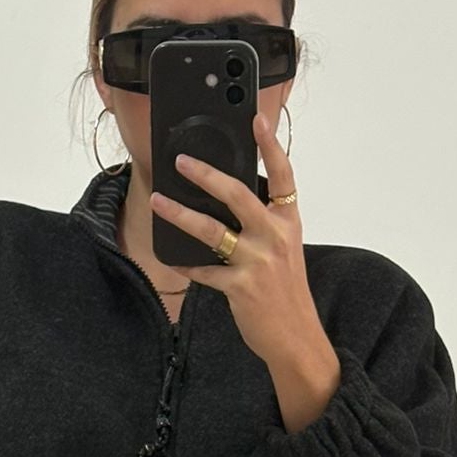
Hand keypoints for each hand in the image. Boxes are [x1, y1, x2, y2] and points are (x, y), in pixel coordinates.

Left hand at [149, 111, 340, 425]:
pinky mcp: (240, 287)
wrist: (297, 337)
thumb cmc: (287, 291)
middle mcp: (275, 237)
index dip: (270, 146)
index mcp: (288, 222)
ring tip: (159, 202)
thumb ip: (265, 223)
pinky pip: (204, 270)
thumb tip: (228, 199)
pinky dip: (185, 263)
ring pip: (212, 230)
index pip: (283, 176)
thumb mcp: (285, 249)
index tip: (256, 119)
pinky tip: (169, 256)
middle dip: (207, 174)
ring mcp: (257, 262)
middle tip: (181, 162)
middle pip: (239, 195)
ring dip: (181, 215)